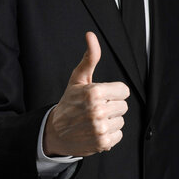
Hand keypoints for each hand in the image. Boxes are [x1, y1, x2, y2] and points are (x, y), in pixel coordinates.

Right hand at [44, 31, 129, 156]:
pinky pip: (119, 135)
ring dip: (111, 121)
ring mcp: (100, 128)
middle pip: (124, 106)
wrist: (55, 132)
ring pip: (121, 120)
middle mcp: (98, 111)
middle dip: (112, 106)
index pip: (123, 91)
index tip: (101, 96)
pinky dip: (109, 134)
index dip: (113, 92)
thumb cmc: (69, 103)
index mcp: (95, 92)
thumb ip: (90, 58)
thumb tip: (91, 35)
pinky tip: (96, 131)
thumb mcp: (78, 79)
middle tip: (96, 108)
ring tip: (94, 120)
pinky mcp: (103, 143)